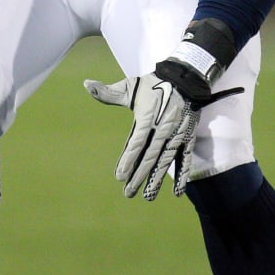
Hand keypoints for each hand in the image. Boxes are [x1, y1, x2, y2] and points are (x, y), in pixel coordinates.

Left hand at [85, 19, 242, 201]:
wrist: (185, 78)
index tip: (119, 176)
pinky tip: (178, 192)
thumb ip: (108, 92)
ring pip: (166, 160)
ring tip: (148, 196)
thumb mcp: (130, 86)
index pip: (136, 142)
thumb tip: (86, 85)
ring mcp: (177, 133)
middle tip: (128, 193)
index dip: (128, 159)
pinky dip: (183, 175)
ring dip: (157, 179)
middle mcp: (162, 127)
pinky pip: (185, 158)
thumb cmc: (153, 84)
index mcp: (146, 116)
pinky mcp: (188, 136)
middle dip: (139, 176)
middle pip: (150, 156)